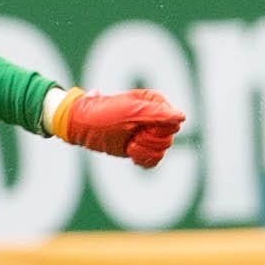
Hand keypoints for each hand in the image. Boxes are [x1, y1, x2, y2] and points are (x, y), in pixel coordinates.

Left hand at [49, 87, 184, 167]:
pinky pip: (154, 160)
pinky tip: (131, 154)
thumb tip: (182, 117)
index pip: (173, 123)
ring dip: (144, 151)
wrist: (81, 126)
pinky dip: (143, 160)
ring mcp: (147, 133)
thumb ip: (159, 114)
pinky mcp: (139, 148)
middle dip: (149, 142)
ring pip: (161, 151)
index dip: (159, 129)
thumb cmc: (104, 115)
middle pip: (168, 139)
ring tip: (128, 144)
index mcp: (155, 103)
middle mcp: (154, 118)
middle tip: (131, 136)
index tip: (141, 128)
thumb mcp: (131, 112)